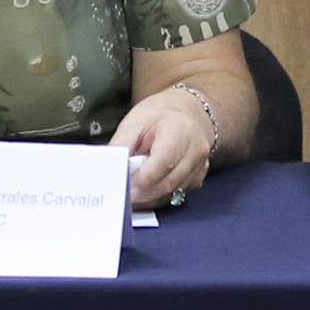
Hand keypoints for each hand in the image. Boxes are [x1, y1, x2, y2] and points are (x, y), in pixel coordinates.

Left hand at [110, 84, 214, 208]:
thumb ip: (122, 145)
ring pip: (172, 193)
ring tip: (133, 192)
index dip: (140, 179)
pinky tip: (147, 190)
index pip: (162, 162)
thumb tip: (109, 168)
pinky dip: (160, 196)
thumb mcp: (135, 121)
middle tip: (124, 196)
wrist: (188, 111)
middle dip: (143, 194)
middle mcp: (195, 150)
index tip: (123, 185)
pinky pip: (178, 194)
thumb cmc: (159, 114)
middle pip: (167, 183)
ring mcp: (200, 165)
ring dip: (150, 197)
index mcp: (179, 131)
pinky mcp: (199, 176)